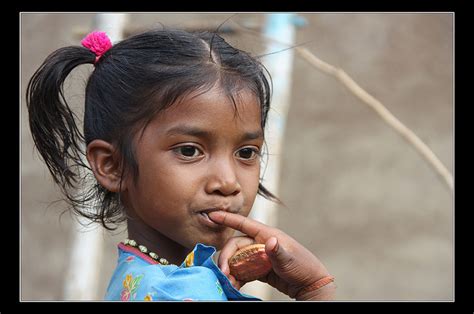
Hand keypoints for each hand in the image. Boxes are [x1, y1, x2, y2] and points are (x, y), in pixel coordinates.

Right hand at [208, 211, 335, 299]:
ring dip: (230, 269)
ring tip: (228, 281)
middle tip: (223, 272)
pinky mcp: (260, 268)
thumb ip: (279, 251)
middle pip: (237, 245)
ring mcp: (260, 256)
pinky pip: (243, 270)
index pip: (244, 224)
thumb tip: (270, 241)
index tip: (213, 215)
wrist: (311, 284)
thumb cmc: (304, 267)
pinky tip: (234, 285)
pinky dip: (237, 277)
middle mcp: (261, 243)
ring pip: (238, 258)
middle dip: (227, 257)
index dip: (228, 219)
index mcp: (267, 235)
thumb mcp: (290, 260)